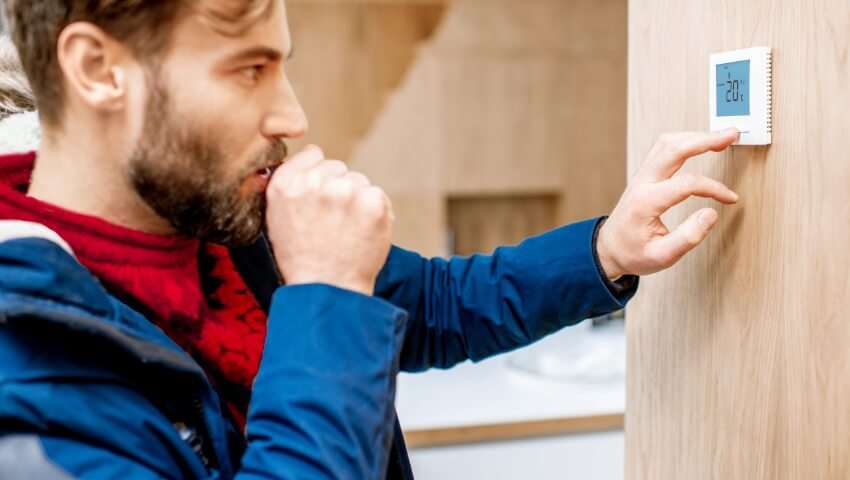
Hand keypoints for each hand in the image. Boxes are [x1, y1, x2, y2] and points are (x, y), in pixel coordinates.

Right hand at [265, 145, 393, 295]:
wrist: (328, 291)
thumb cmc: (302, 259)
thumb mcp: (277, 218)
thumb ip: (289, 184)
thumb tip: (310, 156)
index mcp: (286, 184)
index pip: (312, 154)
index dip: (317, 174)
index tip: (318, 195)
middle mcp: (314, 183)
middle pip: (337, 168)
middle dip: (337, 188)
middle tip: (332, 221)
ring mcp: (345, 191)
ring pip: (358, 181)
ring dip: (356, 200)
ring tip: (346, 231)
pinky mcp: (373, 203)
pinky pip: (377, 196)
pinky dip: (375, 213)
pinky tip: (361, 233)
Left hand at [596, 128, 739, 279]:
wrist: (608, 250)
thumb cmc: (633, 254)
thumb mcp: (661, 257)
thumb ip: (688, 238)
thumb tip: (711, 214)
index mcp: (646, 202)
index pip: (687, 184)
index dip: (714, 188)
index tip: (730, 198)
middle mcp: (642, 183)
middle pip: (674, 149)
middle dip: (705, 140)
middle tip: (730, 135)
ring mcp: (641, 176)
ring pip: (666, 143)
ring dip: (694, 136)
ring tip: (719, 136)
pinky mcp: (644, 175)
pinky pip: (662, 149)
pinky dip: (683, 141)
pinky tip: (698, 143)